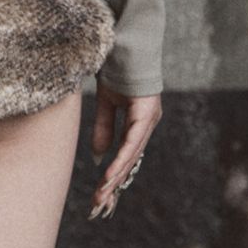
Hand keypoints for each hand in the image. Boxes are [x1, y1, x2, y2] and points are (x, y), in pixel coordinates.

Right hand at [87, 77, 161, 220]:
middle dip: (114, 184)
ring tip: (102, 195)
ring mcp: (149, 118)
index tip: (101, 194)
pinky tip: (111, 174)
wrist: (126, 41)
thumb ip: (104, 127)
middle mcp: (147, 122)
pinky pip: (133, 141)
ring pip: (132, 155)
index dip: (115, 175)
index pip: (127, 154)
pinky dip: (121, 158)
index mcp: (139, 121)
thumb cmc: (118, 68)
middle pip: (130, 160)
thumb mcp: (105, 101)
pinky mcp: (146, 113)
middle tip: (98, 205)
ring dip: (116, 177)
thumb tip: (100, 157)